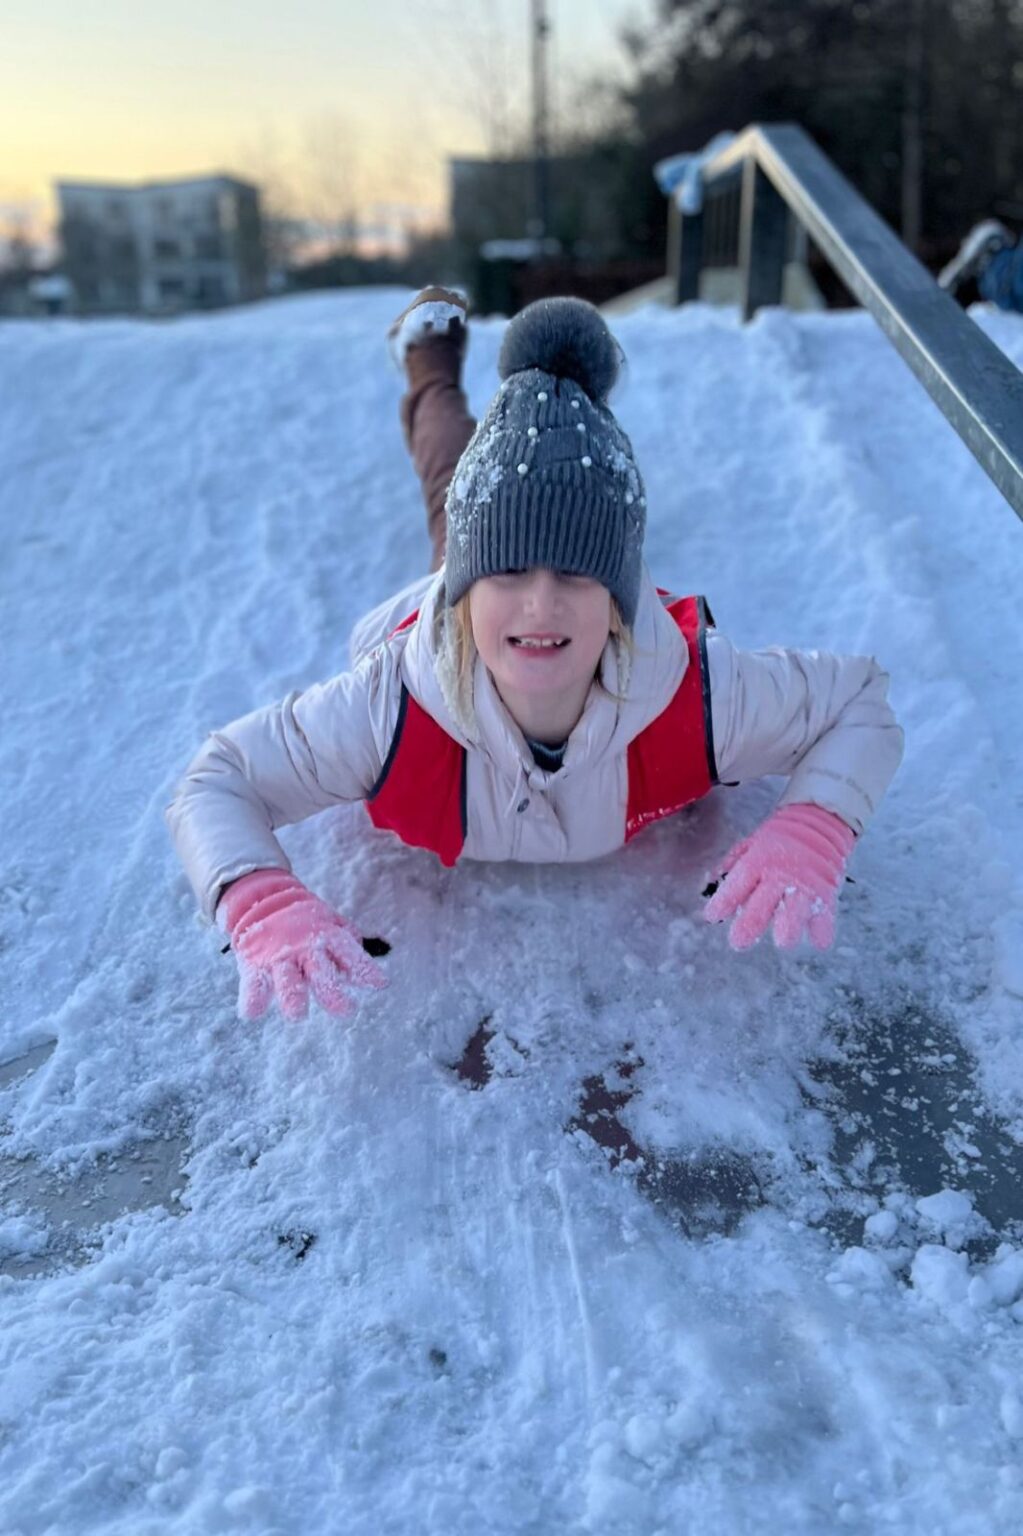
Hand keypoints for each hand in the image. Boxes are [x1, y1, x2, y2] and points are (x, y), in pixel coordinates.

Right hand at [218, 870, 387, 1020]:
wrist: (261, 899)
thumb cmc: (304, 920)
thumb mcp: (329, 924)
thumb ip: (348, 947)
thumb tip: (374, 974)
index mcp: (325, 935)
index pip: (348, 952)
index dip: (364, 968)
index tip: (380, 984)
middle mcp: (304, 948)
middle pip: (320, 972)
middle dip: (333, 992)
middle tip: (347, 1010)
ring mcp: (278, 956)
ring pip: (286, 979)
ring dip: (292, 997)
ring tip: (298, 1015)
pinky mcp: (254, 964)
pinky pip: (253, 983)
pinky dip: (252, 997)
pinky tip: (253, 1012)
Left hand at [703, 803, 854, 950]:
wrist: (819, 821)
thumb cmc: (780, 837)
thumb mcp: (752, 843)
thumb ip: (732, 864)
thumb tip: (710, 881)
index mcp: (758, 860)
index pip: (737, 884)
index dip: (724, 901)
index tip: (712, 916)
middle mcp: (780, 874)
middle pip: (763, 903)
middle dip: (750, 924)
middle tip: (738, 942)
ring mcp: (804, 883)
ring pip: (795, 910)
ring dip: (790, 927)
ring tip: (783, 941)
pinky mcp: (825, 891)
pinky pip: (825, 913)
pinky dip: (822, 929)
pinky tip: (818, 941)